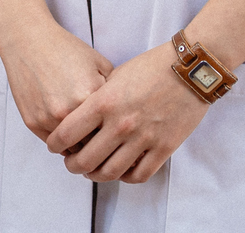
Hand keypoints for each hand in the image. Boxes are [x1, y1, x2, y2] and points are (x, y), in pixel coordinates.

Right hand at [0, 15, 111, 141]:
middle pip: (91, 143)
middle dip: (97, 142)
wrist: (29, 41)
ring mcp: (49, 118)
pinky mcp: (33, 122)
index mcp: (91, 95)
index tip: (114, 133)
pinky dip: (61, 141)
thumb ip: (113, 90)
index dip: (113, 132)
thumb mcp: (99, 62)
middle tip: (100, 140)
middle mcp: (69, 110)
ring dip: (78, 145)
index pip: (110, 129)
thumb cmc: (65, 49)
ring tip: (83, 136)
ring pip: (72, 148)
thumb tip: (123, 115)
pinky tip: (66, 129)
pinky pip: (53, 143)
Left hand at [46, 44, 208, 183]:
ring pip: (110, 173)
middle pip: (84, 160)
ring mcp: (143, 138)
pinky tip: (121, 170)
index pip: (67, 134)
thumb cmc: (151, 67)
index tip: (55, 146)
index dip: (55, 144)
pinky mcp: (163, 148)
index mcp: (104, 102)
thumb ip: (98, 98)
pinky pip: (139, 175)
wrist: (190, 69)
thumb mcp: (116, 75)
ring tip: (93, 170)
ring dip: (96, 175)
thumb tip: (81, 116)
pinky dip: (126, 177)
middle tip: (72, 162)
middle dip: (73, 165)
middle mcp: (121, 123)